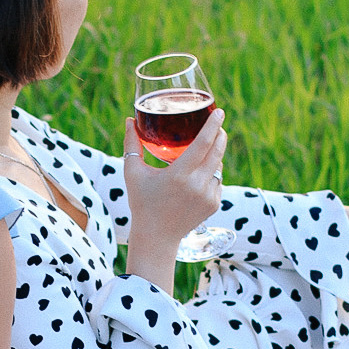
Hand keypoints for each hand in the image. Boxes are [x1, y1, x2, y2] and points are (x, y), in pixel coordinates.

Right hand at [121, 110, 225, 278]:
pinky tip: (201, 174)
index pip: (203, 143)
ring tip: (205, 149)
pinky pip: (218, 181)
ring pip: (219, 166)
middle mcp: (197, 185)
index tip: (219, 112)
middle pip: (217, 151)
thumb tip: (129, 120)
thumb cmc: (142, 202)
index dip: (213, 126)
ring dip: (215, 155)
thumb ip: (132, 145)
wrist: (156, 236)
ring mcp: (208, 196)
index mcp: (179, 175)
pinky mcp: (214, 204)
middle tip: (217, 123)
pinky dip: (212, 173)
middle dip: (220, 135)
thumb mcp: (133, 173)